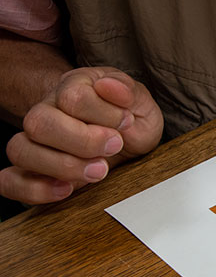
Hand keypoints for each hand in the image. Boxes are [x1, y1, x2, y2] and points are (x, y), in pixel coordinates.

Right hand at [0, 67, 162, 203]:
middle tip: (114, 147)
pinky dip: (33, 190)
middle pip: (38, 122)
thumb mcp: (141, 103)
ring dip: (62, 166)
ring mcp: (36, 142)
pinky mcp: (33, 171)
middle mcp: (48, 111)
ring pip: (19, 150)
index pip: (73, 97)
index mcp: (74, 87)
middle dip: (83, 142)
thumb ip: (129, 92)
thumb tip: (109, 86)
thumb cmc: (129, 118)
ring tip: (98, 171)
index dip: (104, 114)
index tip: (126, 122)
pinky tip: (66, 190)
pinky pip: (9, 181)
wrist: (123, 137)